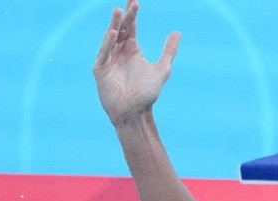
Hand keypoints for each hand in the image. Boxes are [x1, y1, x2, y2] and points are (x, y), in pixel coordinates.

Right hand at [93, 0, 179, 126]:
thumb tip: (177, 32)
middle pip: (122, 29)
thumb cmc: (147, 94)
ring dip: (114, 25)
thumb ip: (169, 51)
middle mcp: (119, 52)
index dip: (133, 14)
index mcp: (132, 50)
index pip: (131, 27)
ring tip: (118, 11)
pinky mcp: (100, 70)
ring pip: (110, 38)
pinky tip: (113, 33)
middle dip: (125, 16)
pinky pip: (104, 53)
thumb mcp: (162, 69)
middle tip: (131, 2)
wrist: (136, 113)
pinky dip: (108, 43)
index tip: (135, 1)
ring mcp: (108, 60)